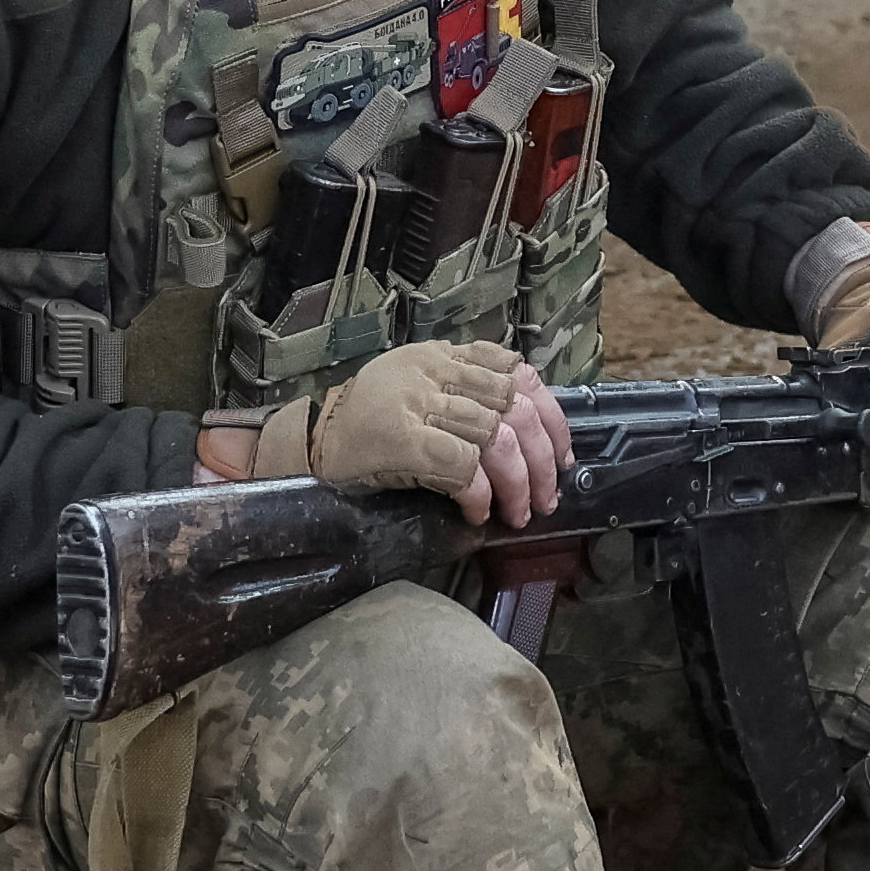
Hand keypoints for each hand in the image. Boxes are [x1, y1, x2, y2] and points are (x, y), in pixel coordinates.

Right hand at [284, 340, 567, 521]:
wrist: (308, 444)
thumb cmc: (366, 428)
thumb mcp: (417, 392)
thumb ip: (465, 393)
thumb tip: (528, 430)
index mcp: (441, 357)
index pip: (515, 371)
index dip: (550, 414)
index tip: (561, 453)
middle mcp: (432, 372)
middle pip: (514, 409)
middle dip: (541, 459)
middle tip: (546, 496)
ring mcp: (416, 403)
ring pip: (495, 439)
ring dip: (517, 484)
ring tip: (518, 513)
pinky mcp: (402, 440)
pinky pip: (462, 467)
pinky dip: (480, 495)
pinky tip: (477, 513)